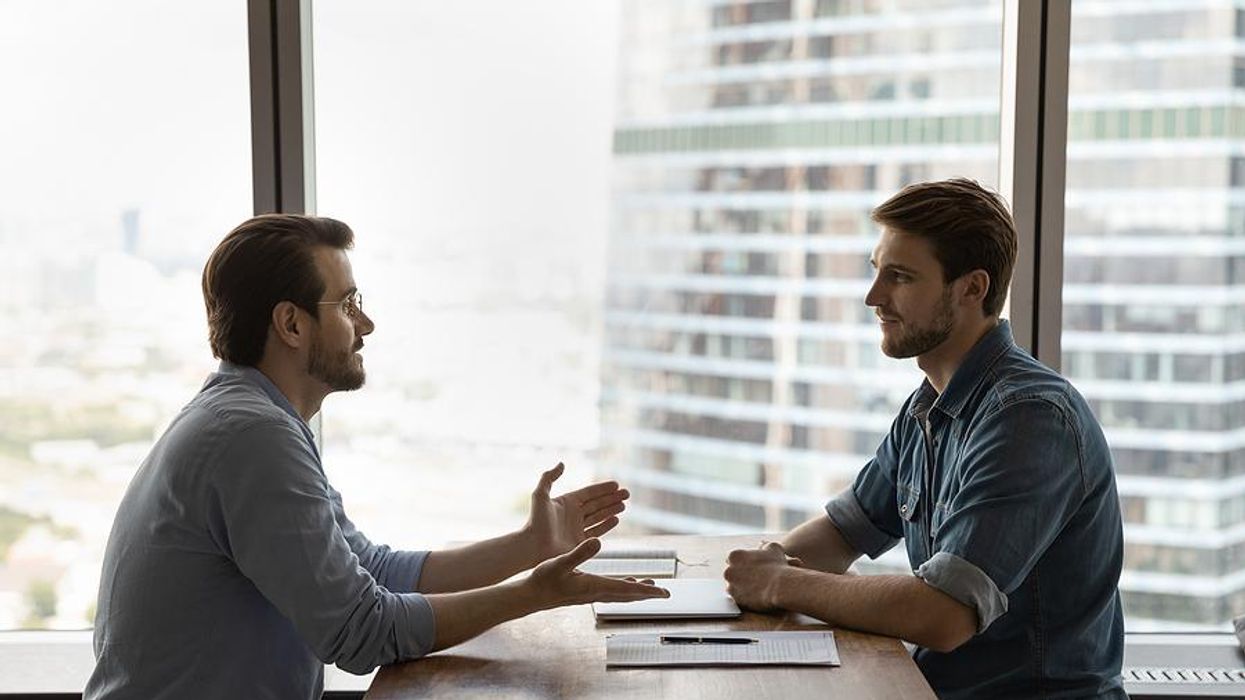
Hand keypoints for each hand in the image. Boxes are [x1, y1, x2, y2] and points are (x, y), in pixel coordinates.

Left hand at [524, 462, 628, 560]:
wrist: (532, 547)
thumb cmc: (535, 521)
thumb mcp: (540, 495)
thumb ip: (549, 477)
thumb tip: (562, 463)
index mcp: (566, 502)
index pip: (589, 493)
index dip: (602, 488)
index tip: (616, 484)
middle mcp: (573, 514)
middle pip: (597, 504)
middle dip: (612, 498)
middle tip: (627, 493)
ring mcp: (577, 528)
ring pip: (599, 516)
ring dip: (611, 510)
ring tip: (624, 505)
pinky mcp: (579, 542)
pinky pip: (596, 531)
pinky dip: (607, 525)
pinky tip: (616, 519)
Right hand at [526, 538, 669, 608]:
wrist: (531, 596)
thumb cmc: (544, 580)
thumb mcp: (561, 562)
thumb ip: (580, 552)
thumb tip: (598, 540)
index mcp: (595, 586)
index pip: (627, 590)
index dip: (647, 591)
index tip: (664, 593)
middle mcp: (596, 592)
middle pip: (628, 595)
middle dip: (647, 593)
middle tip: (665, 593)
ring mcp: (591, 594)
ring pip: (620, 594)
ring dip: (636, 590)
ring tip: (649, 586)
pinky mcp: (585, 592)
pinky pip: (611, 591)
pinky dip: (622, 587)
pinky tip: (623, 583)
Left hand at [724, 542, 797, 611]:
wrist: (781, 586)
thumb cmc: (777, 565)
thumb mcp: (773, 548)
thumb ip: (765, 545)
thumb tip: (762, 544)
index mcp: (734, 556)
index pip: (733, 559)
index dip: (743, 563)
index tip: (751, 567)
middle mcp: (728, 571)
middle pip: (731, 573)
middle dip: (740, 575)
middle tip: (754, 577)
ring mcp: (731, 586)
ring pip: (734, 586)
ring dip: (742, 586)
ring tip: (756, 587)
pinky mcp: (736, 599)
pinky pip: (738, 598)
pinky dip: (745, 597)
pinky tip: (756, 595)